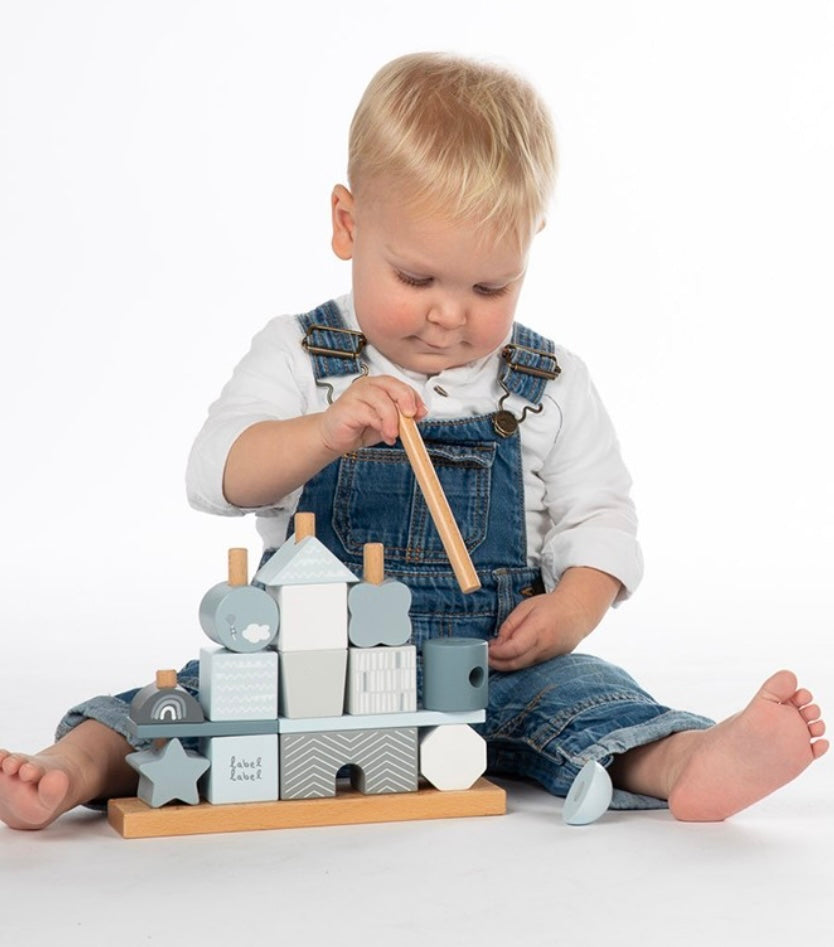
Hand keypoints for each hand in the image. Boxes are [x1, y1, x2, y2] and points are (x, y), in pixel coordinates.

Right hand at [317, 375, 426, 455]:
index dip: (414, 398)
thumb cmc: (358, 427)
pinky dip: (381, 425)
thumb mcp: (387, 423)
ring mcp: (357, 393)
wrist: (332, 437)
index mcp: (379, 385)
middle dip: (406, 401)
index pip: (402, 385)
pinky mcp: (348, 406)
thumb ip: (402, 417)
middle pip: (393, 385)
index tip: (420, 413)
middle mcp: (368, 385)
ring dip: (392, 419)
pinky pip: (370, 413)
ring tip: (394, 434)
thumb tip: (420, 413)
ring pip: (383, 400)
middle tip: (411, 416)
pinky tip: (384, 435)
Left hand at [488, 567, 621, 671]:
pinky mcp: (551, 660)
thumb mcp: (526, 607)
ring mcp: (549, 655)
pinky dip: (517, 663)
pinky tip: (510, 656)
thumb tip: (497, 643)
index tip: (487, 649)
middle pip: (516, 662)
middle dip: (497, 663)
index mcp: (538, 628)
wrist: (578, 612)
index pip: (514, 648)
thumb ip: (510, 625)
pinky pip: (530, 665)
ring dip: (506, 664)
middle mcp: (545, 645)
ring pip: (522, 666)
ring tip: (494, 656)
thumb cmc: (551, 606)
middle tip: (485, 657)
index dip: (497, 652)